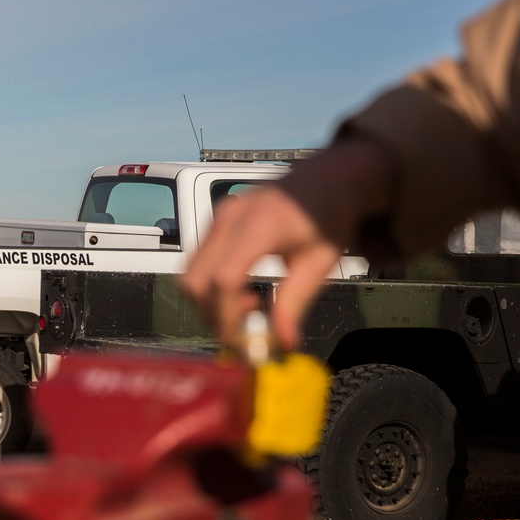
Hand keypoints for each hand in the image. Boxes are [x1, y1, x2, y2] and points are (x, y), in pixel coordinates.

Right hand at [180, 139, 393, 350]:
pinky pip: (198, 263)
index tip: (244, 341)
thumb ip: (295, 303)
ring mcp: (218, 217)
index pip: (223, 280)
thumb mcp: (319, 264)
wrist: (328, 177)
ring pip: (190, 275)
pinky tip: (243, 290)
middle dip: (212, 316)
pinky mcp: (215, 221)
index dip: (227, 318)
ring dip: (210, 303)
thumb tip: (281, 342)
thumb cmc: (329, 217)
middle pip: (194, 281)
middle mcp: (229, 218)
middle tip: (243, 333)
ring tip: (249, 308)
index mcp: (259, 226)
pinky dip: (211, 287)